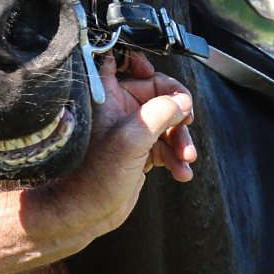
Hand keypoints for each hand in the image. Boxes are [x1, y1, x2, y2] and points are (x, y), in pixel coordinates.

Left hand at [50, 53, 195, 241]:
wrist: (87, 213)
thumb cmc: (95, 176)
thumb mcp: (132, 139)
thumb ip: (160, 114)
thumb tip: (182, 102)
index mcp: (107, 97)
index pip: (118, 60)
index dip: (136, 60)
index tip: (153, 73)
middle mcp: (119, 110)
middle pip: (158, 93)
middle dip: (177, 111)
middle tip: (186, 123)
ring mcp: (131, 131)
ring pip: (167, 122)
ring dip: (181, 139)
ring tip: (185, 158)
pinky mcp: (140, 152)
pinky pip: (166, 146)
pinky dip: (177, 158)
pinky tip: (182, 173)